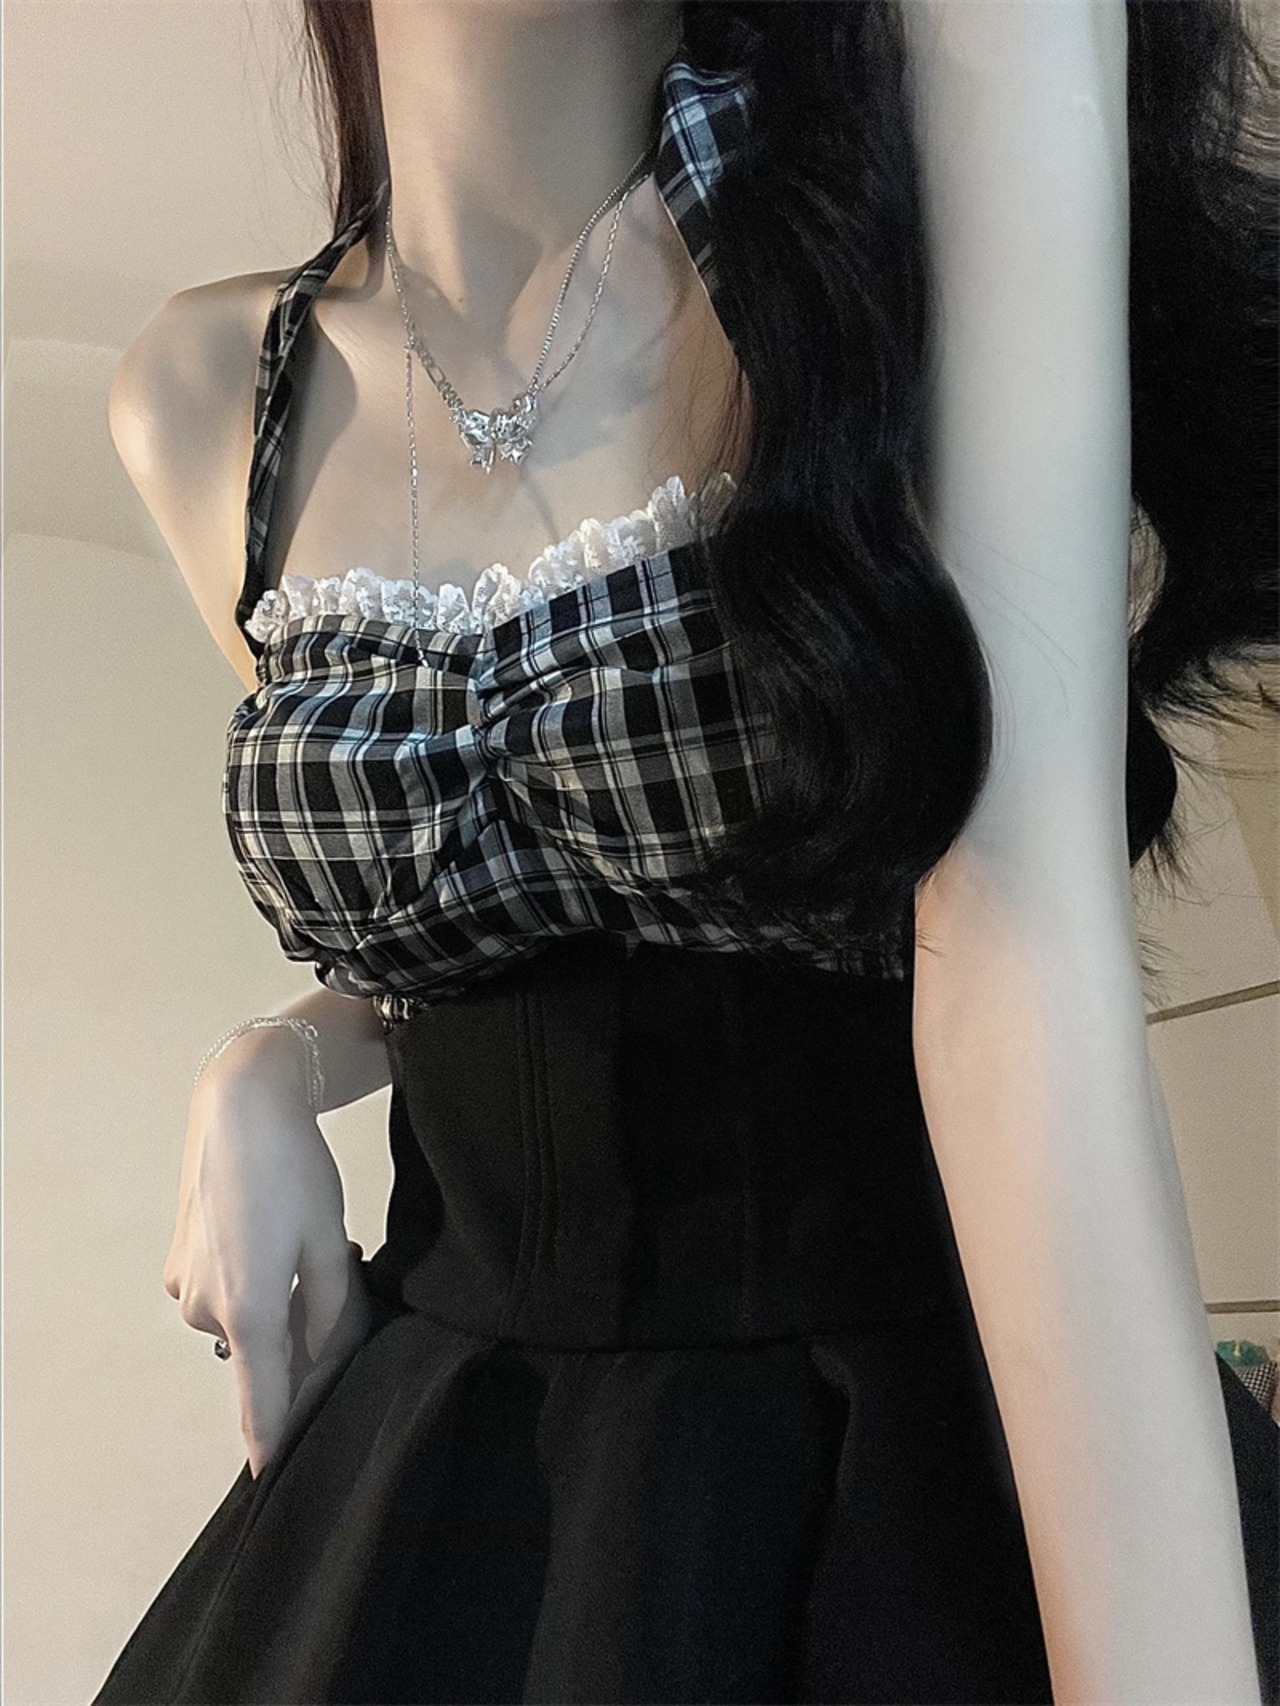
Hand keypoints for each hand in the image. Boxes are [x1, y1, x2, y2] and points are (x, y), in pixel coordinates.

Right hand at [163, 1049, 371, 1477]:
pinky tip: (271, 1233)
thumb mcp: (330, 1246)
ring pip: (247, 1321)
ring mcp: (185, 1287)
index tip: (275, 1479)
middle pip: (266, 1353)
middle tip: (339, 1272)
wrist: (239, 1106)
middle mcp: (205, 1310)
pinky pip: (225, 1294)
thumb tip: (326, 1366)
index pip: (263, 1402)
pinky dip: (253, 1281)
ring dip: (280, 1302)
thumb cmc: (296, 1173)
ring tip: (307, 1244)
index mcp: (249, 1312)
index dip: (273, 1442)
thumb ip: (332, 1319)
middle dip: (304, 1333)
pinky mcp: (177, 1265)